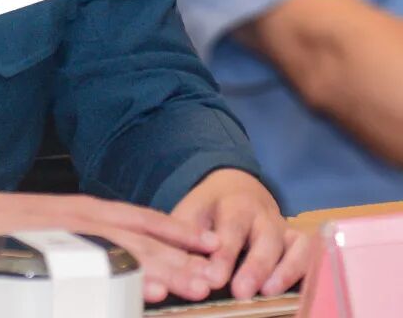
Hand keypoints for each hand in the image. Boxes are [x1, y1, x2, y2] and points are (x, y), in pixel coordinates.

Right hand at [0, 189, 220, 303]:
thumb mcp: (29, 236)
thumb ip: (64, 250)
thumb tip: (87, 273)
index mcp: (71, 211)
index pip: (133, 218)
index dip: (172, 231)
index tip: (207, 244)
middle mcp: (72, 216)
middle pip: (138, 234)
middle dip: (182, 255)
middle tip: (219, 273)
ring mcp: (59, 232)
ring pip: (125, 249)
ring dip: (166, 268)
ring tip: (200, 285)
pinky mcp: (46, 250)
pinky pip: (93, 266)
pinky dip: (127, 277)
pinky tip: (152, 291)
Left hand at [171, 169, 309, 298]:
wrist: (236, 188)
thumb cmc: (209, 209)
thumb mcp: (191, 212)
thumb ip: (183, 236)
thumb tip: (172, 267)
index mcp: (231, 204)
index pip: (229, 229)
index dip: (223, 255)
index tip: (215, 278)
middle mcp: (261, 213)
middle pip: (262, 238)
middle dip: (253, 266)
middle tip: (241, 292)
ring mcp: (283, 226)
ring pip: (290, 245)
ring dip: (283, 270)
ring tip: (267, 293)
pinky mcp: (299, 239)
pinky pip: (308, 252)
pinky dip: (304, 269)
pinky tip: (296, 291)